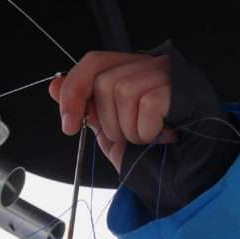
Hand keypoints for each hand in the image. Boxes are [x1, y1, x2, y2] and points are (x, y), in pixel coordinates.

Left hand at [49, 52, 176, 171]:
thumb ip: (85, 109)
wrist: (183, 174)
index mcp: (129, 72)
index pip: (93, 63)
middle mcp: (147, 65)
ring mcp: (165, 73)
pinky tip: (159, 136)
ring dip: (128, 129)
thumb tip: (56, 86)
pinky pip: (147, 106)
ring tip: (145, 138)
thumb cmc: (150, 151)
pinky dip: (147, 131)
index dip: (74, 91)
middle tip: (126, 138)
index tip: (67, 124)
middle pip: (105, 82)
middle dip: (107, 121)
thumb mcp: (110, 132)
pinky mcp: (179, 88)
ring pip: (124, 92)